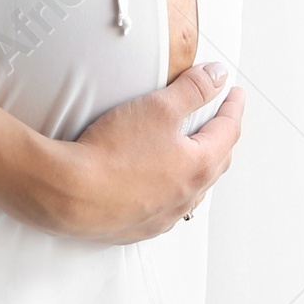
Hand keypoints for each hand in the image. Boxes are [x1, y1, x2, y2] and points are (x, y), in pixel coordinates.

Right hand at [33, 62, 245, 241]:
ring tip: (194, 153)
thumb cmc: (111, 154)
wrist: (69, 194)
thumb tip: (218, 76)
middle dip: (221, 138)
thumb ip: (193, 89)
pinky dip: (171, 191)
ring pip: (192, 190)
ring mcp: (163, 216)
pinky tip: (159, 185)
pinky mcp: (138, 227)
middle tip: (220, 120)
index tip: (234, 95)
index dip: (233, 107)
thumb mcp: (158, 107)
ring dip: (198, 168)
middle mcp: (186, 196)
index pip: (228, 130)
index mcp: (199, 166)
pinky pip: (165, 208)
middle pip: (216, 162)